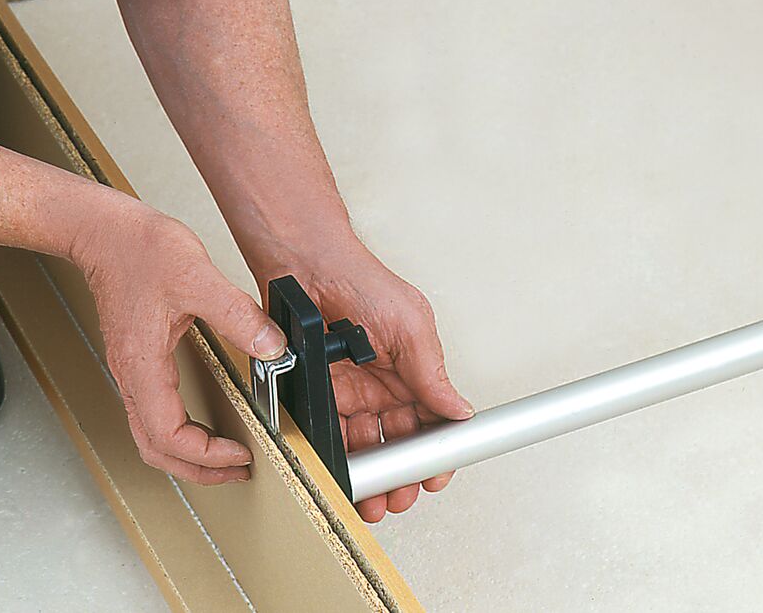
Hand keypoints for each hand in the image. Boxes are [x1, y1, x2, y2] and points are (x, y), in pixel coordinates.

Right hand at [71, 202, 286, 484]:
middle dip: (197, 469)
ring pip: (151, 435)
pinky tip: (203, 420)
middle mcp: (132, 375)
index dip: (205, 455)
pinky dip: (179, 430)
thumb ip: (238, 316)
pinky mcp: (136, 358)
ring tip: (224, 456)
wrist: (103, 230)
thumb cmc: (137, 250)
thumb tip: (273, 348)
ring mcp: (131, 369)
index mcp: (143, 366)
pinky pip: (153, 412)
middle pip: (155, 448)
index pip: (168, 436)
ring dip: (187, 454)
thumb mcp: (198, 278)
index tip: (241, 452)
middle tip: (238, 470)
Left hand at [252, 244, 473, 522]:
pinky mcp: (317, 394)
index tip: (434, 476)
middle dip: (402, 474)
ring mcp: (350, 391)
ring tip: (373, 497)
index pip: (431, 420)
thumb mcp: (410, 325)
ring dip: (371, 475)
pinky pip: (329, 435)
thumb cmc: (360, 281)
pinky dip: (337, 459)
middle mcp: (383, 384)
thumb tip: (458, 409)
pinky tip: (342, 475)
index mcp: (413, 369)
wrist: (304, 265)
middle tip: (400, 496)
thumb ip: (431, 373)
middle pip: (398, 442)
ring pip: (365, 446)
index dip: (435, 451)